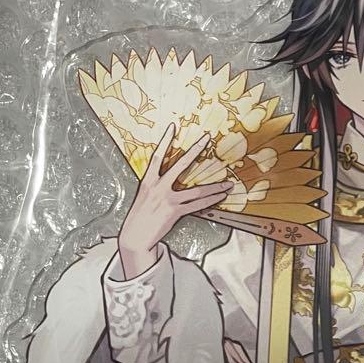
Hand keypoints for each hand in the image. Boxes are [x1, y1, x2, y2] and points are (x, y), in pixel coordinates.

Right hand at [118, 124, 232, 278]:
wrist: (135, 236)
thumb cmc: (140, 217)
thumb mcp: (144, 196)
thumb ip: (156, 186)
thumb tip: (169, 181)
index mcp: (148, 180)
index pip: (157, 155)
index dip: (165, 140)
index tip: (173, 127)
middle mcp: (158, 187)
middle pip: (181, 164)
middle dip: (195, 150)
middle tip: (207, 139)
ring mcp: (168, 199)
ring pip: (197, 190)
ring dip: (215, 186)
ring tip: (228, 183)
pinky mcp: (175, 211)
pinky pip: (197, 205)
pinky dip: (211, 201)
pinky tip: (220, 197)